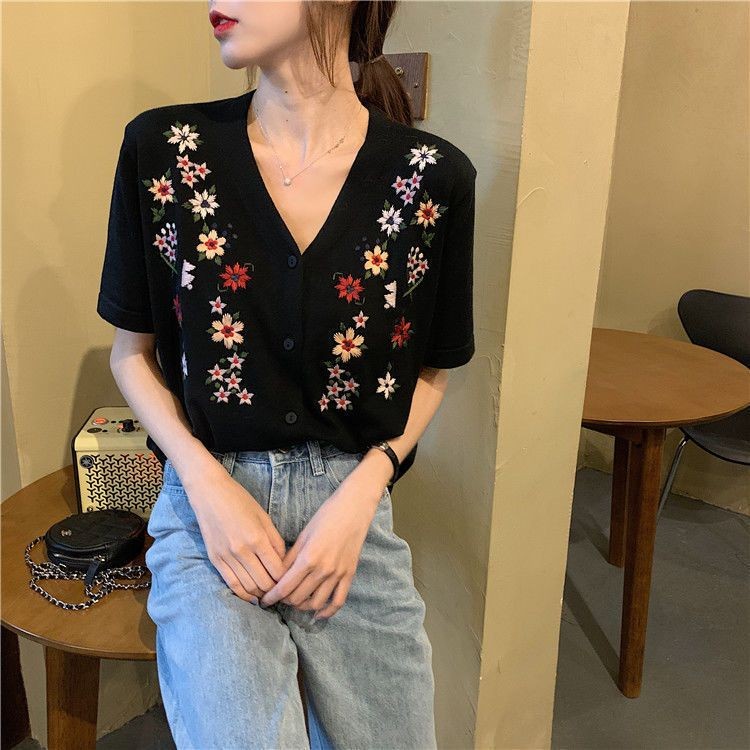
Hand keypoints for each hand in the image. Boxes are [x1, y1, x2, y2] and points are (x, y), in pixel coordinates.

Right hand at [185, 467, 288, 603]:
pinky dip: (244, 594)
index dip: (287, 579)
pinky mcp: (215, 560)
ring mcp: (227, 557)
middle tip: (282, 590)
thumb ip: (276, 541)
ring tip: (270, 594)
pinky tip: (253, 596)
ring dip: (261, 594)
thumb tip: (284, 562)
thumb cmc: (240, 501)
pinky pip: (231, 585)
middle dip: (276, 589)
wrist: (209, 493)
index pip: (277, 571)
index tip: (291, 580)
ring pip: (249, 587)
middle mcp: (242, 550)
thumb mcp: (264, 517)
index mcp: (258, 538)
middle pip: (264, 583)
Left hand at [259, 476, 383, 618]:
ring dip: (302, 606)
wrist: (354, 508)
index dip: (271, 597)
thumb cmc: (327, 516)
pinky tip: (318, 614)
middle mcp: (323, 570)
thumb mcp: (303, 534)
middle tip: (278, 597)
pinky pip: (338, 601)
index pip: (285, 587)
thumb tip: (277, 575)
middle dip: (284, 601)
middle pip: (297, 598)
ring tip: (295, 602)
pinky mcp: (349, 575)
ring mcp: (338, 574)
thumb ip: (290, 557)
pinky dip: (327, 612)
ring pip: (316, 603)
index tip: (264, 600)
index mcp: (308, 558)